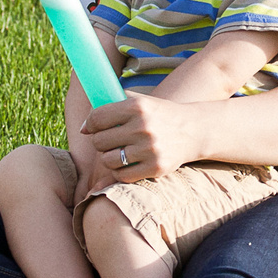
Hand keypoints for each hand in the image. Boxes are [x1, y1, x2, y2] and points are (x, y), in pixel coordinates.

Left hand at [78, 95, 211, 184]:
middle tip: (109, 141)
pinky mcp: (156, 168)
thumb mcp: (140, 101)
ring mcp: (150, 149)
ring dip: (109, 158)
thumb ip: (112, 106)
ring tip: (118, 153)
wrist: (194, 130)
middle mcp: (144, 127)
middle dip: (100, 142)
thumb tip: (84, 129)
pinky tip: (127, 164)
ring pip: (108, 160)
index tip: (91, 128)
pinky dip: (120, 172)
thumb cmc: (159, 115)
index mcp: (138, 107)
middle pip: (99, 141)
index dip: (90, 125)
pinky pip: (122, 175)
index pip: (97, 118)